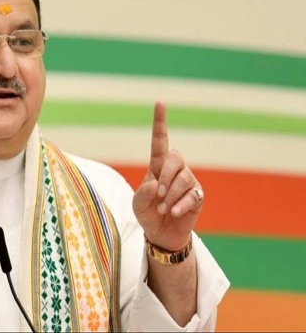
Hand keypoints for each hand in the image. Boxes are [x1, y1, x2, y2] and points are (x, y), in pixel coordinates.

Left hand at [132, 101, 203, 250]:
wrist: (161, 233)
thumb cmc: (148, 212)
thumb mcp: (138, 203)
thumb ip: (144, 193)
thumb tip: (157, 184)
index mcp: (157, 165)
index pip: (159, 141)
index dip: (160, 122)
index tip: (159, 102)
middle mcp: (174, 169)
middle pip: (175, 158)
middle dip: (165, 177)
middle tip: (158, 195)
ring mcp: (188, 181)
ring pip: (183, 178)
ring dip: (170, 194)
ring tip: (163, 208)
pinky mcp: (197, 196)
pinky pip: (192, 195)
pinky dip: (180, 205)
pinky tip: (174, 212)